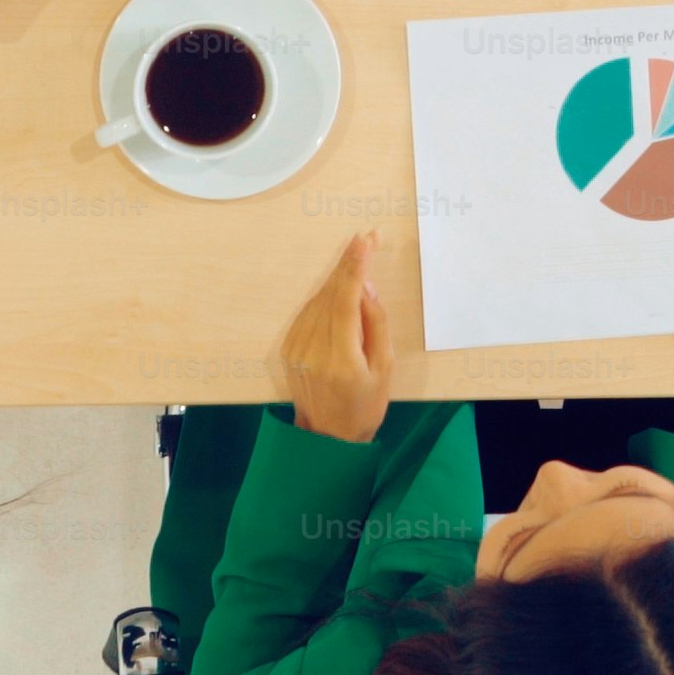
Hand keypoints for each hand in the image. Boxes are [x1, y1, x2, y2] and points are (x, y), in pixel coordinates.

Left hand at [274, 232, 394, 442]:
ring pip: (317, 299)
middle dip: (348, 264)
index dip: (355, 267)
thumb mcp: (385, 367)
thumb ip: (376, 324)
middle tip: (366, 238)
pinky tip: (339, 288)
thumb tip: (365, 286)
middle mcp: (312, 350)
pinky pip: (308, 311)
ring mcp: (295, 349)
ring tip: (356, 256)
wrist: (328, 436)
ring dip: (337, 277)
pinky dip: (324, 295)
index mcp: (340, 358)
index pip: (346, 300)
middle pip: (329, 294)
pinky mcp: (288, 348)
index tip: (365, 241)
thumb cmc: (365, 404)